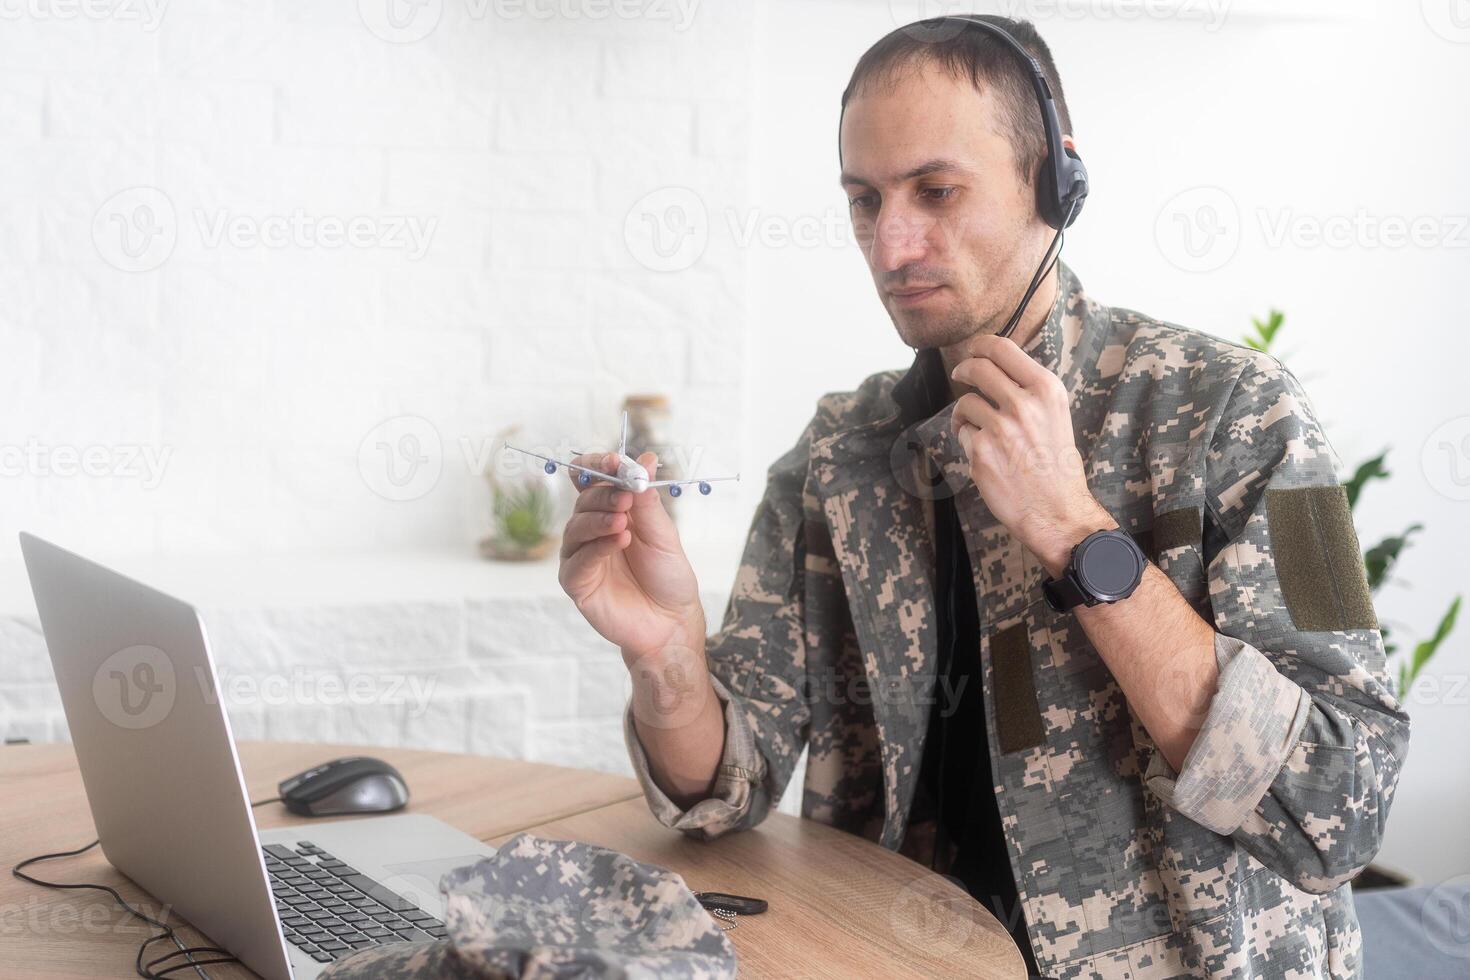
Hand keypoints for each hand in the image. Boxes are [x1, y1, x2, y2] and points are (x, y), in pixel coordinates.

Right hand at [557, 451, 705, 662]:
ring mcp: (581, 555)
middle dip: (604, 494)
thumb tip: (644, 459)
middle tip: (626, 497)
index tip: (614, 461)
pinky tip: (618, 542)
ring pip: (576, 528)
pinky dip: (597, 548)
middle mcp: (591, 529)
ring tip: (623, 523)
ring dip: (599, 520)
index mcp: (612, 511)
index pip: (591, 479)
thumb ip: (647, 500)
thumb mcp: (663, 533)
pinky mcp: (576, 582)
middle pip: (584, 500)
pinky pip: (578, 560)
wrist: (671, 621)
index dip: (597, 466)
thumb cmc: (667, 576)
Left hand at [949, 334, 1114, 576]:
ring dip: (965, 413)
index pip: (1003, 349)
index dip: (981, 346)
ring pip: (965, 403)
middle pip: (977, 368)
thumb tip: (996, 367)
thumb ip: (1028, 390)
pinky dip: (968, 441)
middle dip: (964, 369)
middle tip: (961, 374)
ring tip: (977, 427)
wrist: (1056, 509)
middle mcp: (1024, 404)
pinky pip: (963, 434)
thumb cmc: (1056, 464)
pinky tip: (985, 453)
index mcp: (1046, 390)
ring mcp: (1000, 428)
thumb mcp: (1055, 415)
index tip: (974, 351)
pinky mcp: (981, 451)